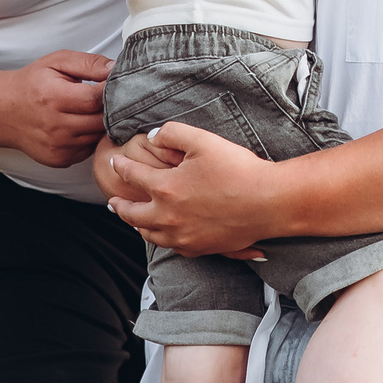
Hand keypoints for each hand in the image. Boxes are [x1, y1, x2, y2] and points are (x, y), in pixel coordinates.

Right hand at [1, 50, 110, 167]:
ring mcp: (58, 147)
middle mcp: (56, 126)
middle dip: (111, 109)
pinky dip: (91, 137)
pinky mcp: (60, 159)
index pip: (96, 99)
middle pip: (102, 121)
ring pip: (98, 137)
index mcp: (54, 97)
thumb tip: (115, 69)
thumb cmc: (32, 83)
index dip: (112, 90)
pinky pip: (89, 149)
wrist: (3, 111)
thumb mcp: (57, 62)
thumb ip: (88, 63)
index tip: (116, 83)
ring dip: (102, 124)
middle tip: (110, 97)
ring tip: (94, 110)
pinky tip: (82, 124)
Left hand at [104, 121, 278, 256]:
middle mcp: (168, 218)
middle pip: (132, 215)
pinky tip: (165, 234)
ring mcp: (183, 237)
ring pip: (150, 235)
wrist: (269, 202)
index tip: (114, 162)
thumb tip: (153, 137)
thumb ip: (172, 133)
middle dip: (119, 206)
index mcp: (165, 189)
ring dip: (138, 226)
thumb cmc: (239, 169)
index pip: (132, 176)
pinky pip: (173, 247)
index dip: (121, 166)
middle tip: (112, 202)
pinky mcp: (200, 249)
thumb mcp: (202, 140)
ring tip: (135, 221)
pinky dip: (163, 239)